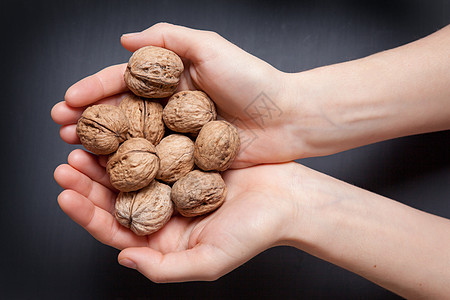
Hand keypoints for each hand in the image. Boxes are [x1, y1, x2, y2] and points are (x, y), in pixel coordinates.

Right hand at [51, 23, 300, 167]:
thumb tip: (123, 40)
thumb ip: (167, 38)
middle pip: (122, 114)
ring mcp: (178, 135)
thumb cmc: (252, 80)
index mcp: (171, 80)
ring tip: (76, 151)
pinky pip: (156, 164)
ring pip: (133, 141)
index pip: (123, 83)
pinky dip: (132, 169)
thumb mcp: (209, 47)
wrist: (287, 117)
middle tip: (62, 128)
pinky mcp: (189, 160)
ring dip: (104, 146)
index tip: (67, 100)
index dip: (94, 90)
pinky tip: (111, 173)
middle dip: (90, 120)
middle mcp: (170, 108)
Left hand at [54, 149, 294, 280]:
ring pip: (131, 172)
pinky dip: (137, 141)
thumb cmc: (254, 234)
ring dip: (107, 160)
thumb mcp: (209, 261)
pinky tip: (122, 129)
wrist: (287, 201)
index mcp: (163, 240)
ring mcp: (174, 184)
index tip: (65, 195)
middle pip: (116, 199)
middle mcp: (164, 212)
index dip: (87, 214)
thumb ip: (164, 268)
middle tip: (67, 162)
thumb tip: (123, 257)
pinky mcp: (188, 161)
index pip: (115, 230)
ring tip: (84, 144)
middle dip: (88, 183)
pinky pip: (155, 150)